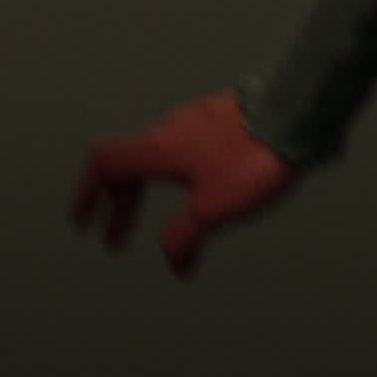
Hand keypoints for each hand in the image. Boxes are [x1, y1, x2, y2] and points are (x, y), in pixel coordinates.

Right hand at [70, 89, 300, 278]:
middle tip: (116, 240)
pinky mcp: (220, 118)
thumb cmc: (250, 161)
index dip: (86, 193)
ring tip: (167, 225)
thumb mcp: (212, 211)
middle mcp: (169, 129)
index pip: (104, 165)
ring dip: (149, 192)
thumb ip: (184, 238)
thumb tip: (174, 264)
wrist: (295, 112)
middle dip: (119, 205)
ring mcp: (195, 120)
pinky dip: (175, 179)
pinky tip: (200, 195)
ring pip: (157, 158)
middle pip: (129, 165)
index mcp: (157, 149)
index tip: (81, 220)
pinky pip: (182, 151)